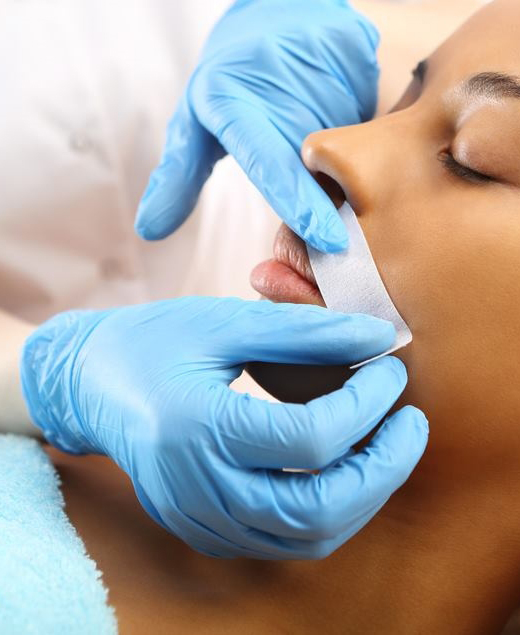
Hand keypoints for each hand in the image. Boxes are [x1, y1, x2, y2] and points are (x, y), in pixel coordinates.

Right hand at [21, 297, 426, 558]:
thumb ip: (303, 330)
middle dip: (383, 468)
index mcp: (197, 427)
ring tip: (385, 446)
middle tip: (410, 423)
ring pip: (307, 537)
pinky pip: (282, 540)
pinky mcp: (203, 528)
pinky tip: (341, 469)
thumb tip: (376, 335)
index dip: (367, 404)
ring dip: (363, 495)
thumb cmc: (153, 342)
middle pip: (318, 509)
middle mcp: (197, 488)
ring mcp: (199, 517)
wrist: (91, 384)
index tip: (389, 371)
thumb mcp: (223, 322)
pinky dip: (328, 511)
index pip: (311, 439)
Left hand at [135, 0, 379, 252]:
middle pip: (317, 161)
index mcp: (229, 102)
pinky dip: (359, 125)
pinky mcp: (355, 44)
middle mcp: (275, 77)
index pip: (269, 162)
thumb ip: (175, 178)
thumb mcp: (194, 125)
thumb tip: (149, 230)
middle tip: (306, 163)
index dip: (298, 202)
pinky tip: (337, 107)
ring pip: (350, 139)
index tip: (328, 238)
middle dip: (321, 181)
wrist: (271, 19)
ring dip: (341, 154)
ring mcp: (320, 57)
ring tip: (314, 126)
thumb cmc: (228, 86)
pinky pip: (370, 110)